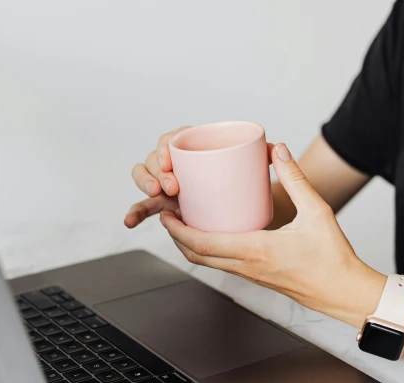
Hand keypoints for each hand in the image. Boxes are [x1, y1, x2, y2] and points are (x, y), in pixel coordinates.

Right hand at [124, 126, 275, 227]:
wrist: (252, 204)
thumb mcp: (261, 171)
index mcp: (195, 147)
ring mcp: (170, 185)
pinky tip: (129, 222)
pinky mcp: (166, 207)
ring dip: (145, 184)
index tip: (172, 160)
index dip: (166, 147)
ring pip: (147, 179)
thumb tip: (275, 148)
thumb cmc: (253, 183)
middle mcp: (179, 165)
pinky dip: (135, 213)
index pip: (173, 139)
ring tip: (158, 195)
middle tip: (173, 187)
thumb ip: (268, 156)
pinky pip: (147, 208)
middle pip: (155, 159)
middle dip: (156, 170)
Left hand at [159, 143, 384, 326]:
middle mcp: (247, 267)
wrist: (344, 292)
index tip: (167, 214)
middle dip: (176, 237)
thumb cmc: (333, 256)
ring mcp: (251, 276)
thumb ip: (296, 179)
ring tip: (184, 222)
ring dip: (191, 245)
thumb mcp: (317, 211)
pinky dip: (208, 252)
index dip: (179, 230)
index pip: (204, 243)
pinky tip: (213, 234)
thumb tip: (278, 151)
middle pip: (197, 256)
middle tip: (168, 215)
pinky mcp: (257, 278)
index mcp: (256, 250)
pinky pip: (223, 265)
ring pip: (208, 264)